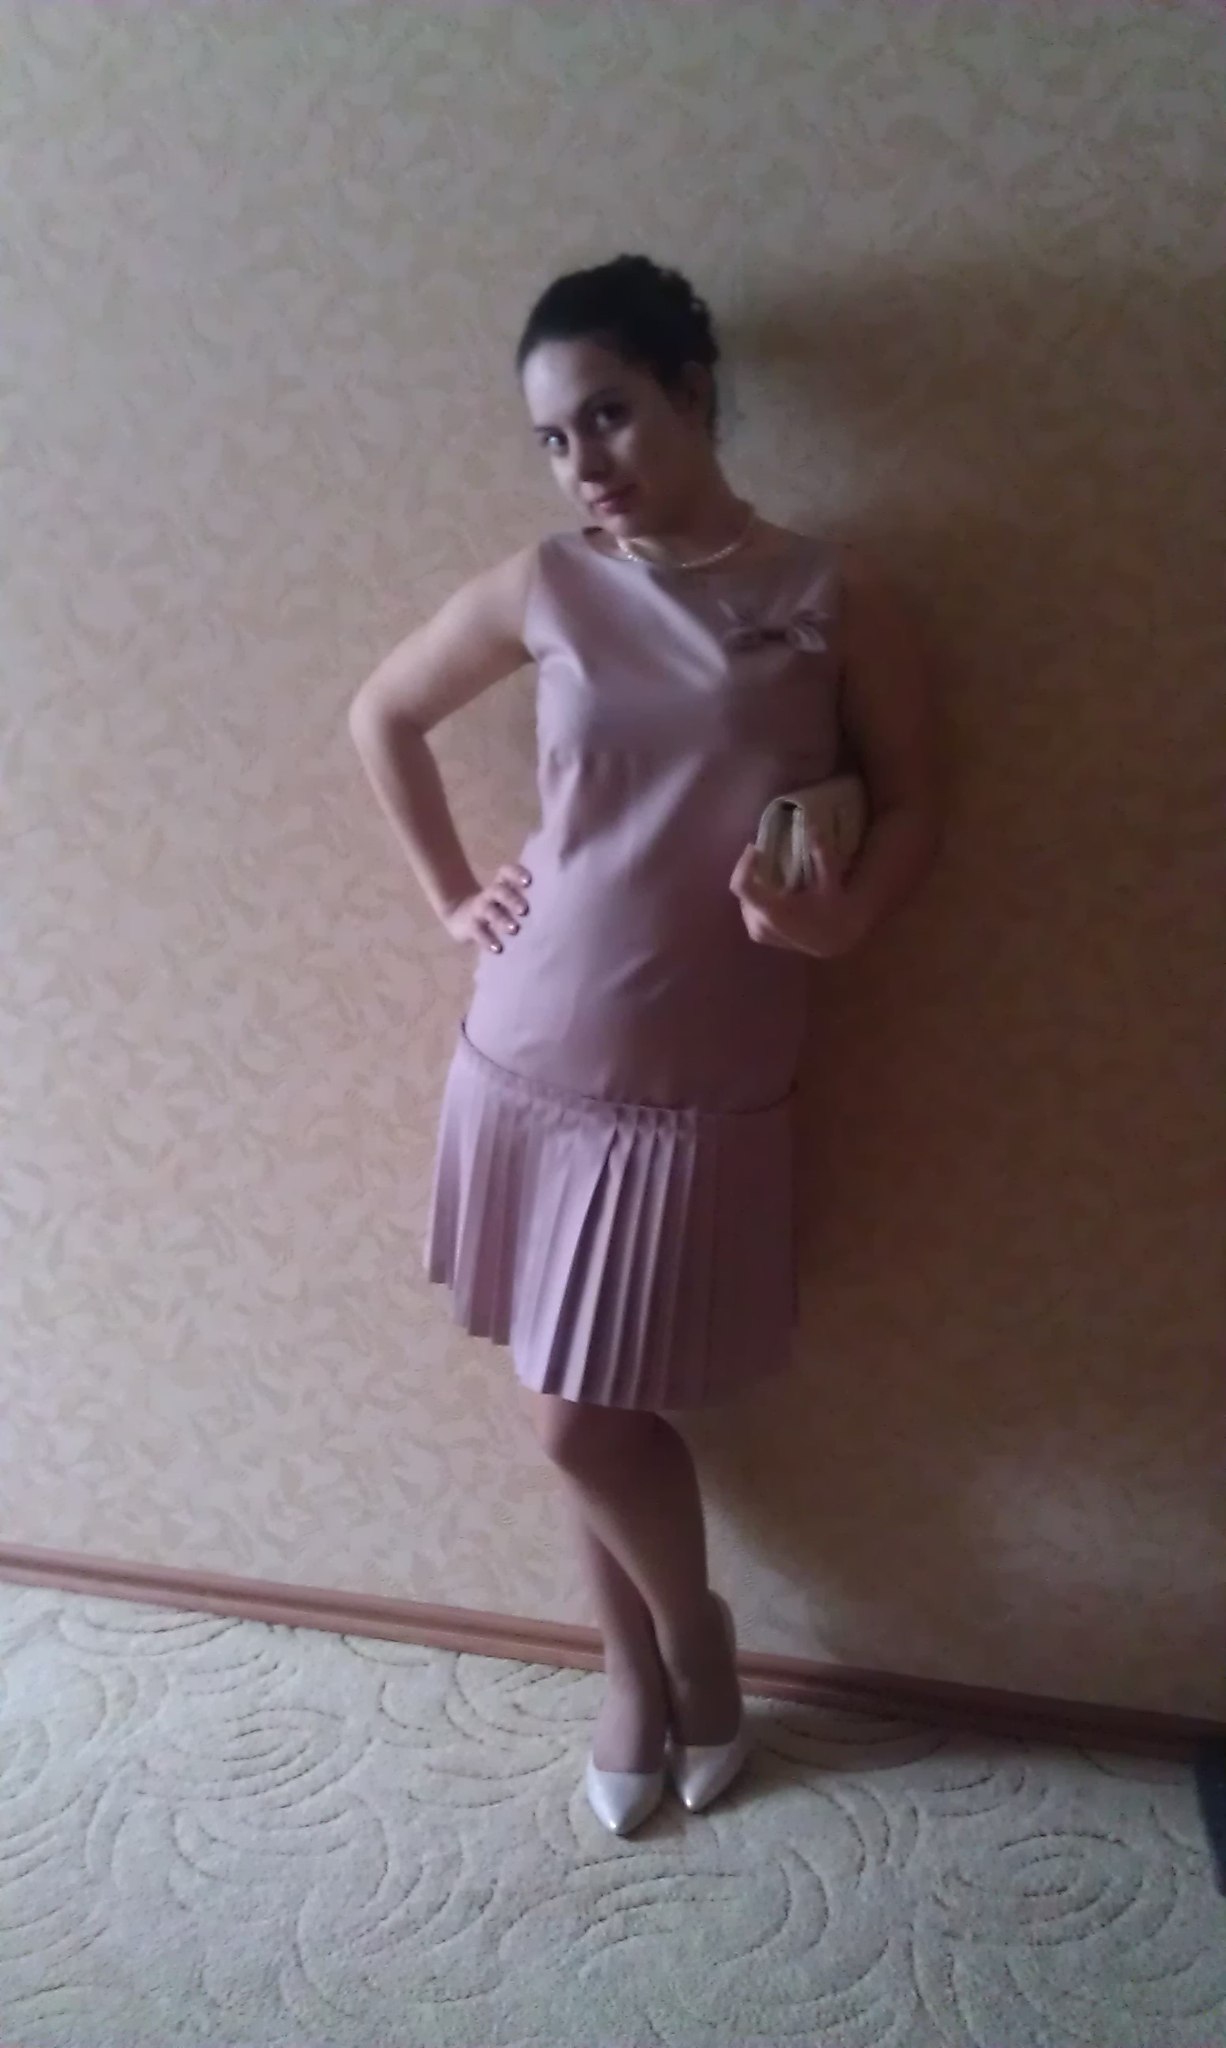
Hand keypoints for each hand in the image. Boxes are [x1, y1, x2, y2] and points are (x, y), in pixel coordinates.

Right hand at [443, 864, 531, 953]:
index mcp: (502, 884)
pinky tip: (498, 949)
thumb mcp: (510, 900)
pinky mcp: (470, 926)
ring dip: (501, 919)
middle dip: (511, 898)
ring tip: (514, 930)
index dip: (516, 873)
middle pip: (499, 890)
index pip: (506, 871)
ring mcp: (479, 909)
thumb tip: (567, 905)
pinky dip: (487, 940)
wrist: (461, 916)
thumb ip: (530, 899)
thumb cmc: (500, 909)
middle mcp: (491, 894)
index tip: (529, 882)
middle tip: (524, 910)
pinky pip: (478, 932)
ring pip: (489, 910)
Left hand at [729, 843, 867, 958]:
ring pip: (744, 899)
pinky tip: (771, 889)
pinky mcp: (758, 936)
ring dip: (753, 882)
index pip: (741, 885)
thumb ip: (821, 855)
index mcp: (772, 911)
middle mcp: (758, 924)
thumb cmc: (833, 914)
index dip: (744, 863)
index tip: (756, 848)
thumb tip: (810, 827)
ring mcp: (756, 932)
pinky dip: (756, 896)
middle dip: (750, 869)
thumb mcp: (830, 883)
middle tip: (764, 853)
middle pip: (741, 889)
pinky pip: (748, 909)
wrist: (835, 945)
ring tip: (767, 870)